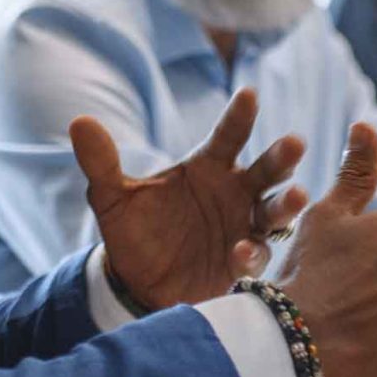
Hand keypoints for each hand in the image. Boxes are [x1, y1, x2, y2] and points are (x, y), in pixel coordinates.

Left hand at [76, 90, 305, 309]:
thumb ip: (101, 162)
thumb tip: (79, 122)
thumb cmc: (134, 231)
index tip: (249, 94)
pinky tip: (239, 250)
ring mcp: (243, 226)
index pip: (228, 135)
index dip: (239, 116)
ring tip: (298, 196)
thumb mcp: (112, 197)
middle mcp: (235, 192)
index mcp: (208, 166)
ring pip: (274, 211)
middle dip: (282, 157)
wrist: (136, 283)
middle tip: (295, 143)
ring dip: (287, 204)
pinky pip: (256, 254)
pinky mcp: (242, 262)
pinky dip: (251, 252)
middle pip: (266, 170)